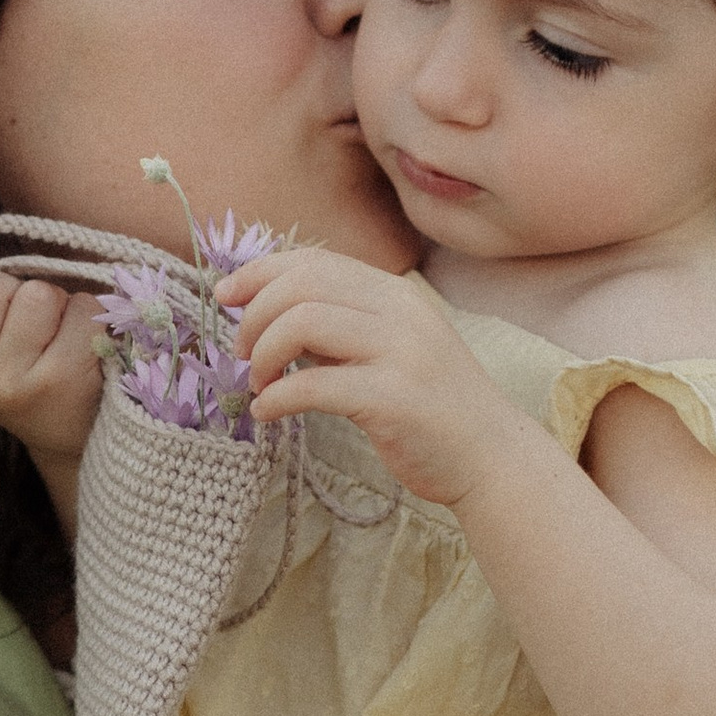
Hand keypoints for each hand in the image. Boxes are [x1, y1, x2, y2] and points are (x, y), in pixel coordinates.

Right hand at [0, 249, 104, 532]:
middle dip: (12, 286)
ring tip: (56, 331)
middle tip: (26, 318)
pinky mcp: (61, 378)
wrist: (70, 431)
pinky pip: (80, 310)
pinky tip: (82, 345)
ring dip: (56, 299)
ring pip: (37, 293)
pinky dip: (88, 315)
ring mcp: (13, 382)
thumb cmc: (24, 363)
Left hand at [217, 249, 524, 508]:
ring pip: (303, 322)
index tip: (226, 296)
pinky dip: (277, 397)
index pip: (314, 261)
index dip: (259, 272)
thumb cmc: (431, 407)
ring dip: (264, 352)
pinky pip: (315, 385)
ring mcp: (400, 353)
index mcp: (395, 294)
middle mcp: (399, 312)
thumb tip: (269, 315)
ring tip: (259, 382)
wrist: (490, 455)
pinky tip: (268, 412)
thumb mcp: (390, 348)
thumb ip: (341, 326)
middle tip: (243, 353)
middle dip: (255, 315)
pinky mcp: (393, 399)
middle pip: (301, 284)